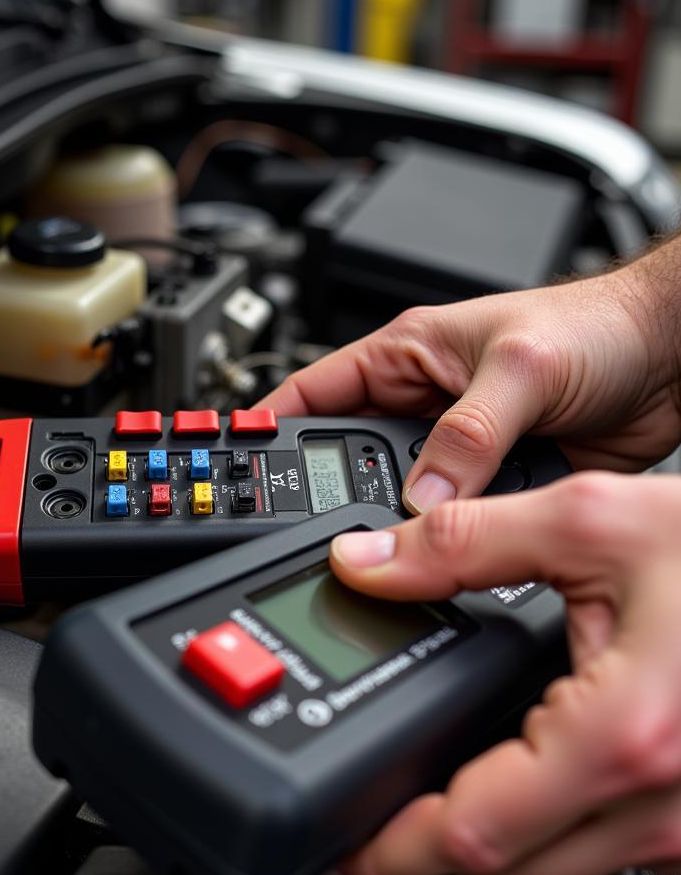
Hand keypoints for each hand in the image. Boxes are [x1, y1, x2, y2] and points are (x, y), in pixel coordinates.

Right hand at [260, 262, 680, 512]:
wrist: (672, 358)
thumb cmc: (596, 326)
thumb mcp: (521, 369)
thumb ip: (467, 434)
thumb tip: (421, 498)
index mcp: (409, 354)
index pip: (317, 389)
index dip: (272, 422)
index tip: (238, 457)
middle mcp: (426, 402)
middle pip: (353, 455)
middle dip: (336, 487)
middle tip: (325, 522)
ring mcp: (458, 447)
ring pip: (402, 495)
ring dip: (399, 517)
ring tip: (388, 539)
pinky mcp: (494, 480)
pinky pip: (454, 518)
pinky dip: (448, 536)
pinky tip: (445, 548)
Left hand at [329, 471, 680, 874]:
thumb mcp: (592, 523)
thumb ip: (462, 544)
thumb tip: (365, 563)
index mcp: (621, 737)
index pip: (476, 835)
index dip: (395, 847)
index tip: (348, 846)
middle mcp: (662, 804)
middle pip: (506, 870)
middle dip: (427, 847)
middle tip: (379, 810)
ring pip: (553, 868)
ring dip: (488, 836)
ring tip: (441, 784)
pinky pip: (604, 847)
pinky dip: (546, 823)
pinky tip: (525, 767)